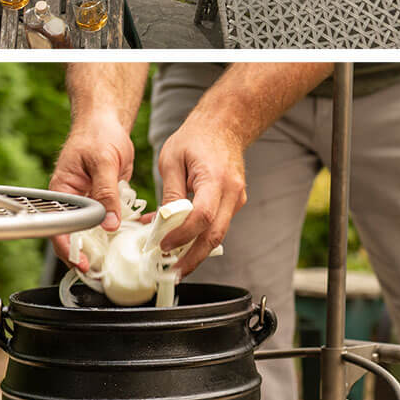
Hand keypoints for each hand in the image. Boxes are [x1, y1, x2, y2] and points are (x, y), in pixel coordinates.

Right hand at [49, 113, 135, 267]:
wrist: (108, 122)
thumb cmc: (97, 134)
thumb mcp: (103, 161)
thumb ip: (106, 193)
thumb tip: (109, 223)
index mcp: (62, 192)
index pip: (59, 228)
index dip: (69, 249)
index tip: (83, 263)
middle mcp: (74, 201)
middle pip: (77, 236)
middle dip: (90, 254)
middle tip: (105, 271)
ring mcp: (90, 202)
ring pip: (97, 232)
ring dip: (110, 245)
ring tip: (124, 259)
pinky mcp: (106, 201)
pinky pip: (112, 220)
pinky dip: (124, 229)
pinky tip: (138, 234)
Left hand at [157, 111, 247, 277]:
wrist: (225, 126)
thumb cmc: (196, 138)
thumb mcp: (172, 160)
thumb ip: (169, 193)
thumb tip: (162, 223)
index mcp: (215, 180)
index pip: (202, 217)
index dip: (182, 236)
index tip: (163, 246)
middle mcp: (232, 193)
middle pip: (215, 235)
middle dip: (193, 258)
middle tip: (173, 273)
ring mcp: (237, 200)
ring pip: (218, 234)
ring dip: (196, 251)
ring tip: (174, 264)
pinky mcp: (234, 203)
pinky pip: (218, 225)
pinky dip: (200, 236)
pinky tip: (182, 242)